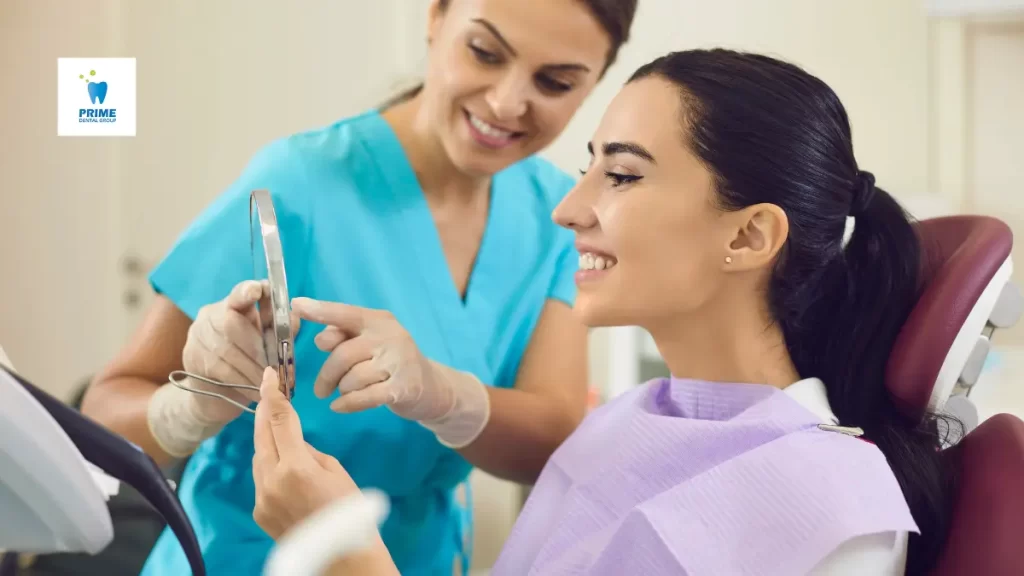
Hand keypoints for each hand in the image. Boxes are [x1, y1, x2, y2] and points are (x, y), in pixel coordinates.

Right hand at [182, 280, 297, 422]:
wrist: (212, 394)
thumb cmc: (245, 362)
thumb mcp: (264, 343)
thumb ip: (279, 330)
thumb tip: (296, 318)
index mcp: (231, 305)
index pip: (238, 294)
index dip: (247, 292)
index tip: (258, 290)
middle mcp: (210, 316)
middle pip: (231, 324)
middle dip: (257, 347)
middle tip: (276, 367)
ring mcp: (198, 337)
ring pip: (227, 351)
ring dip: (253, 369)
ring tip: (271, 382)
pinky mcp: (192, 359)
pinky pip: (221, 370)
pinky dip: (243, 382)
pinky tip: (256, 391)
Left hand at [253, 366, 357, 539]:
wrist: (342, 557)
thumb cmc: (350, 511)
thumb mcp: (336, 471)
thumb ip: (309, 453)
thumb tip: (293, 444)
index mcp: (296, 467)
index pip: (279, 421)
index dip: (272, 395)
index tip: (268, 376)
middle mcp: (272, 481)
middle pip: (262, 436)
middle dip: (265, 413)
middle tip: (268, 394)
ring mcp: (262, 498)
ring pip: (259, 458)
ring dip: (267, 442)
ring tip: (281, 433)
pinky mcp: (259, 512)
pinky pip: (262, 480)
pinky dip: (271, 469)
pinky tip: (287, 471)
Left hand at [291, 297, 490, 447]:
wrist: (432, 387)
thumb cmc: (392, 362)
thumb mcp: (370, 344)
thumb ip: (344, 338)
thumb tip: (320, 339)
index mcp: (378, 320)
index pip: (345, 313)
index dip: (320, 310)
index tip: (296, 306)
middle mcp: (390, 336)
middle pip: (343, 354)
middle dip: (326, 375)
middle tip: (319, 389)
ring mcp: (398, 362)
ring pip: (352, 378)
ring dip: (342, 389)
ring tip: (343, 393)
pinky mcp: (403, 388)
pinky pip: (364, 397)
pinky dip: (347, 404)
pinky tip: (339, 406)